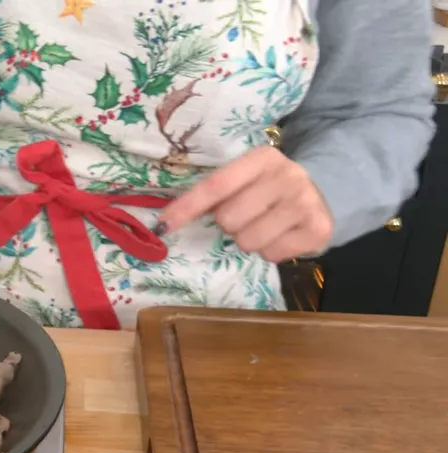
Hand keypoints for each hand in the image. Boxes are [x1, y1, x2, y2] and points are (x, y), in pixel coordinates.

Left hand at [156, 146, 333, 262]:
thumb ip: (216, 192)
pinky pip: (272, 254)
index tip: (164, 225)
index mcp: (262, 159)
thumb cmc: (272, 189)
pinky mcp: (318, 229)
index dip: (187, 207)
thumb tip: (167, 220)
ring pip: (249, 240)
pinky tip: (283, 236)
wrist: (328, 192)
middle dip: (230, 225)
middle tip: (247, 217)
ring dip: (251, 240)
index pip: (215, 186)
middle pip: (229, 218)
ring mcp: (305, 202)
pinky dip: (272, 251)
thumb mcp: (248, 179)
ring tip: (266, 227)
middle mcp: (287, 175)